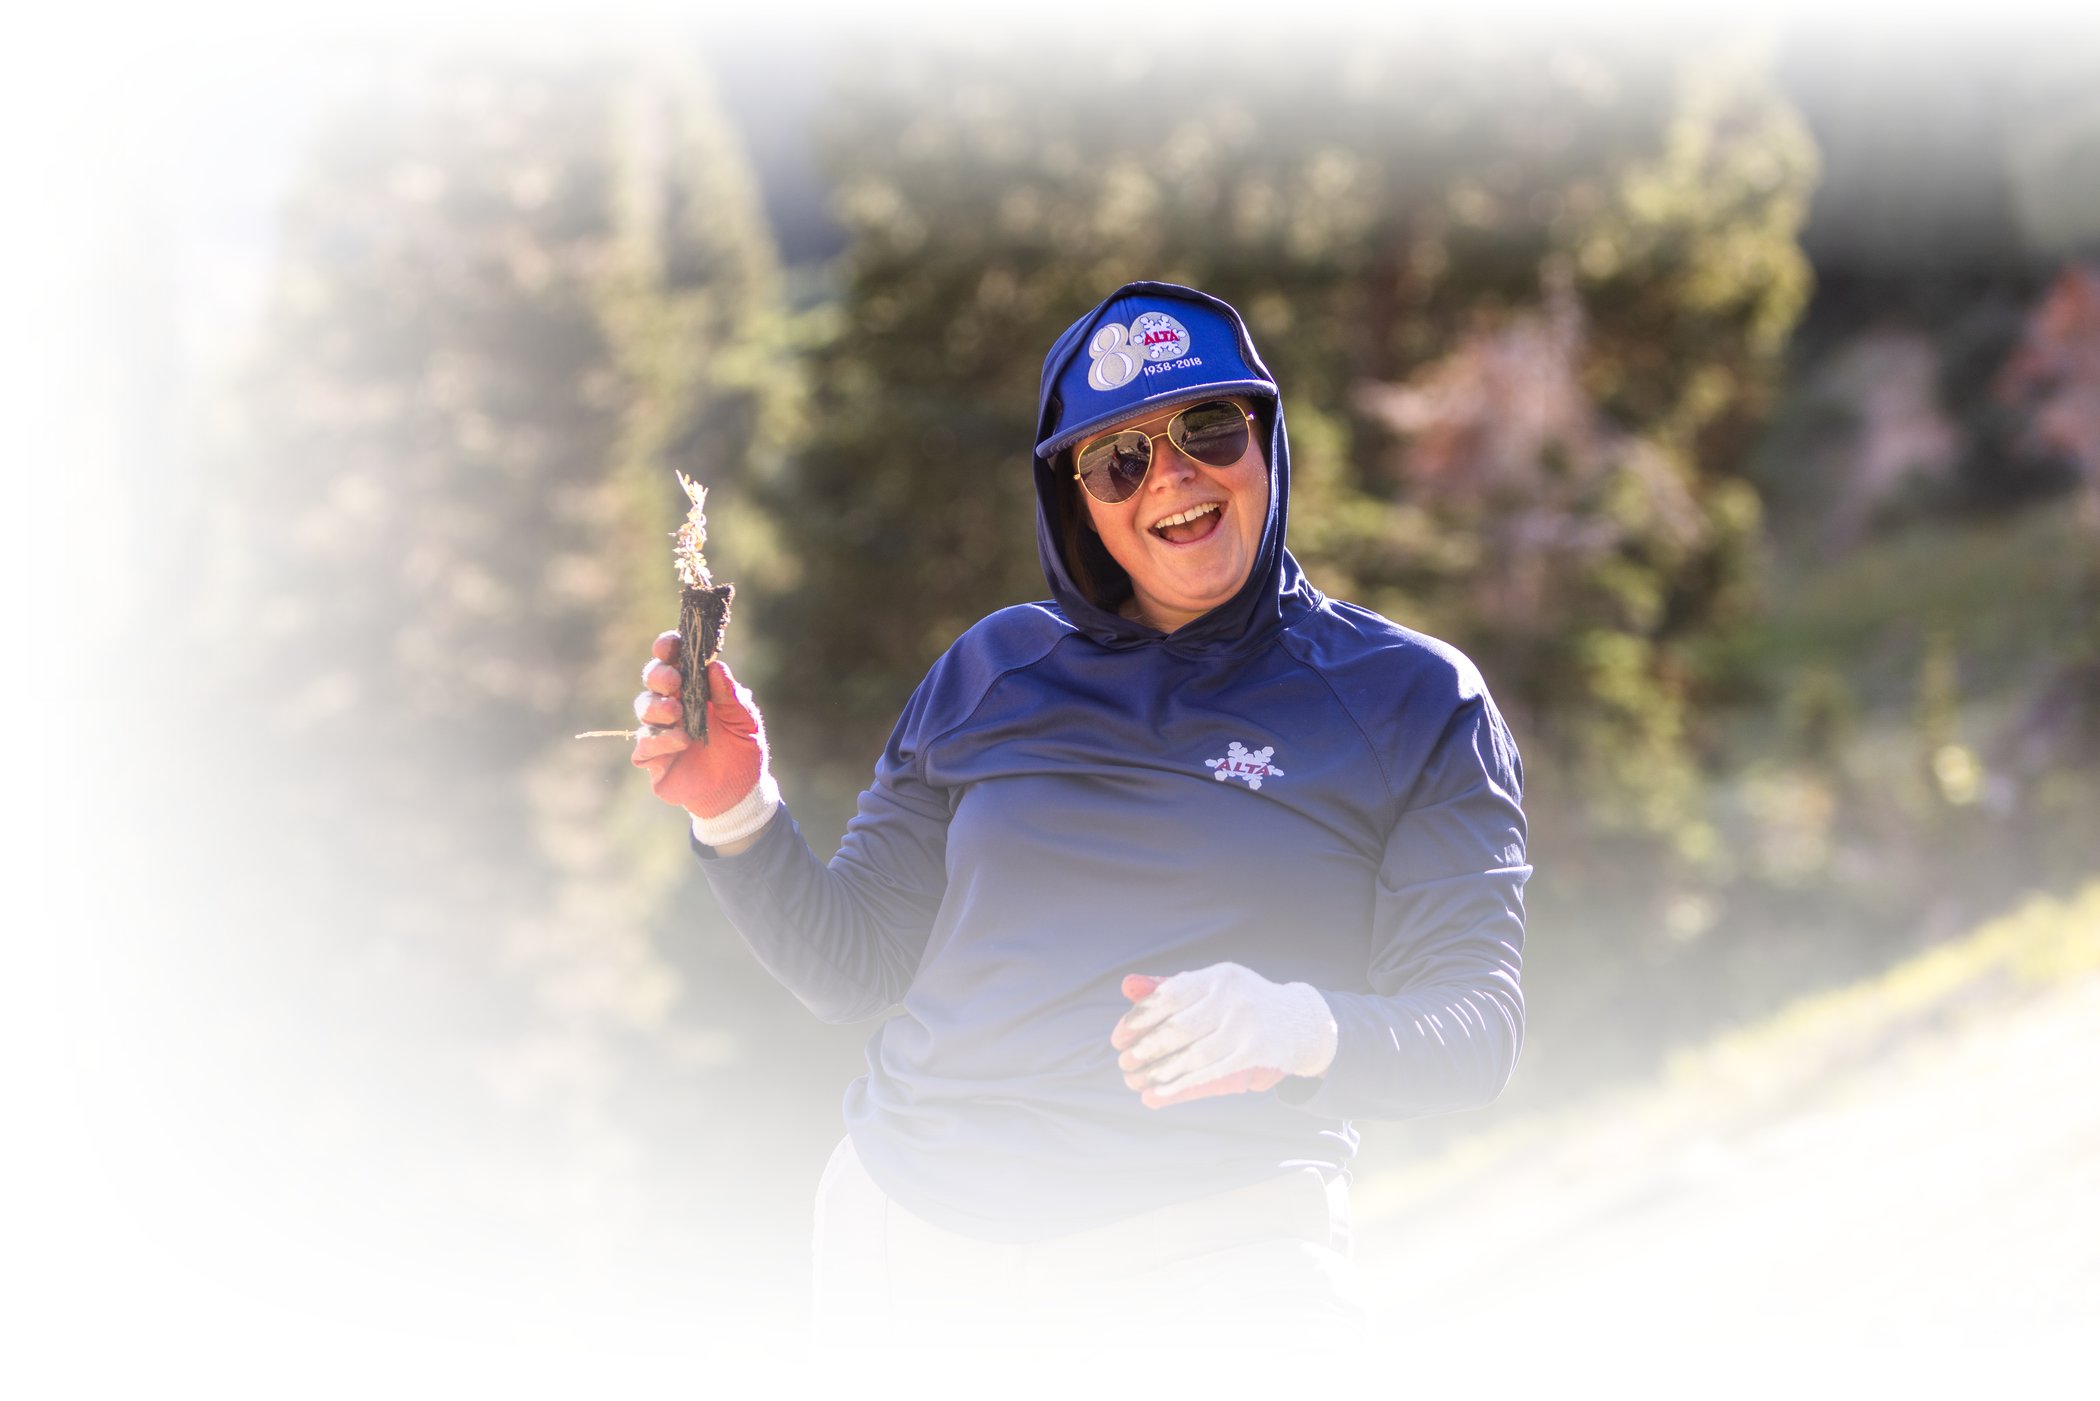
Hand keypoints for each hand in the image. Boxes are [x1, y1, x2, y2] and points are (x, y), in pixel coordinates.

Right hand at [631, 630, 778, 847]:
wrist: (740, 793)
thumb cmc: (743, 750)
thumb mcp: (745, 722)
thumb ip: (731, 696)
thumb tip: (716, 667)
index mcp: (694, 689)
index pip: (673, 660)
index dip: (667, 648)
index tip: (671, 644)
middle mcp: (673, 705)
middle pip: (652, 679)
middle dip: (658, 675)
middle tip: (674, 682)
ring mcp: (660, 731)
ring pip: (643, 708)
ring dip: (657, 707)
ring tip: (677, 713)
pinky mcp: (654, 759)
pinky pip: (643, 746)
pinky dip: (658, 741)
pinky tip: (680, 741)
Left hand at [1110, 965, 1336, 1108]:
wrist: (1298, 1022)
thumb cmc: (1242, 1003)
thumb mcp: (1211, 987)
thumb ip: (1169, 987)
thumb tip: (1127, 986)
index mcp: (1218, 977)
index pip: (1169, 996)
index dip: (1139, 1018)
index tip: (1119, 1037)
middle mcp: (1233, 998)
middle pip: (1178, 1028)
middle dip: (1146, 1049)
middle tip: (1124, 1062)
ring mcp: (1246, 1026)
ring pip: (1193, 1055)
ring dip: (1160, 1072)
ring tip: (1137, 1081)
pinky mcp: (1256, 1053)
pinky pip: (1211, 1073)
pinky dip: (1182, 1085)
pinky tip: (1159, 1094)